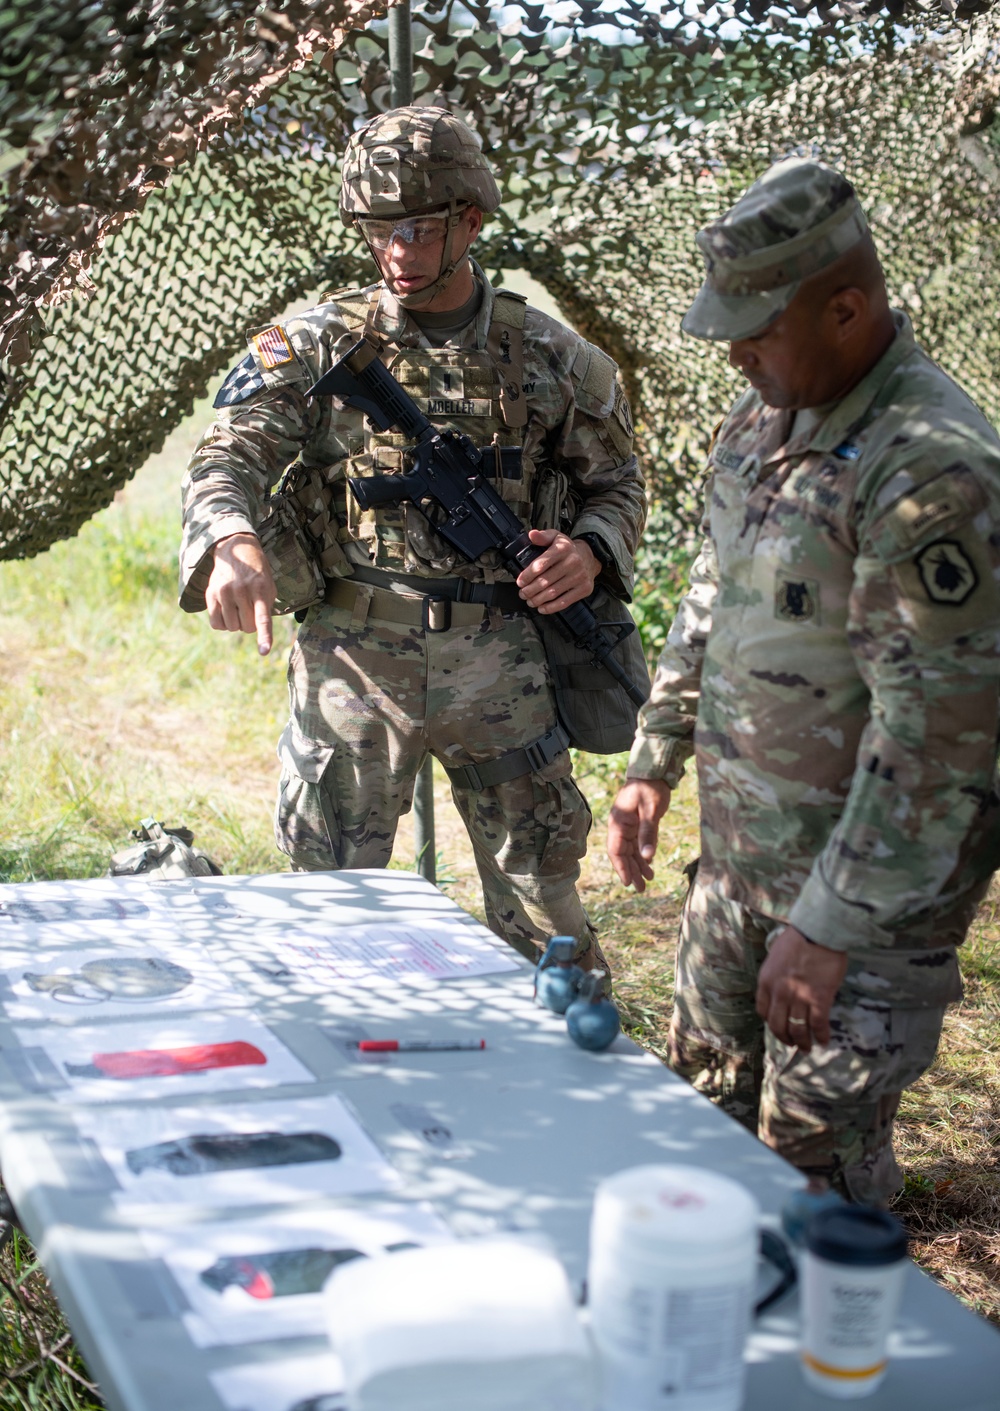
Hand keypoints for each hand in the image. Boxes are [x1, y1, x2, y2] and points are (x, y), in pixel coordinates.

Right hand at [205, 532, 275, 655]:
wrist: (236, 552)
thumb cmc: (257, 576)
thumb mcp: (269, 588)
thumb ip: (265, 610)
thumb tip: (257, 632)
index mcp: (261, 590)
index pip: (262, 618)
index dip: (264, 636)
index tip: (264, 651)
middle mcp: (242, 591)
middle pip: (246, 628)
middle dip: (250, 624)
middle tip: (250, 610)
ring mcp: (224, 592)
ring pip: (231, 627)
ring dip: (236, 623)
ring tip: (238, 607)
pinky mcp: (211, 594)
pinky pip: (216, 624)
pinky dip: (223, 624)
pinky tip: (227, 612)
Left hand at [516, 529, 599, 612]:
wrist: (589, 558)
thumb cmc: (568, 550)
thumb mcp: (556, 537)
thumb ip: (542, 536)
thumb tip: (531, 535)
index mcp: (563, 549)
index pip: (542, 563)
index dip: (528, 575)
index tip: (520, 581)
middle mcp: (573, 562)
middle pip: (546, 581)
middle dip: (530, 590)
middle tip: (523, 593)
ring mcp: (579, 577)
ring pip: (553, 592)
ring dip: (538, 599)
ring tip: (530, 600)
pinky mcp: (584, 589)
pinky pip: (565, 602)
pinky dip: (551, 607)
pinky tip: (542, 607)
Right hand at [607, 779, 671, 890]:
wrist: (654, 772)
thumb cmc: (650, 788)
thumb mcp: (650, 810)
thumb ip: (648, 833)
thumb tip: (648, 856)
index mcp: (618, 822)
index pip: (616, 850)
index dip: (621, 867)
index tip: (627, 882)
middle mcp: (621, 826)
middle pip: (623, 854)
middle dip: (631, 871)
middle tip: (640, 889)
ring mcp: (629, 826)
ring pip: (631, 851)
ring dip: (638, 866)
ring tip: (647, 881)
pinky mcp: (638, 825)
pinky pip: (639, 844)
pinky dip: (644, 855)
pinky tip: (649, 866)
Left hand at [756, 926, 847, 1051]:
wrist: (818, 932)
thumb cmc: (798, 939)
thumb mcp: (776, 957)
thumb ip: (776, 975)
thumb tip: (782, 987)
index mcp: (766, 981)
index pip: (763, 1011)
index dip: (770, 1023)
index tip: (778, 1027)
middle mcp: (779, 993)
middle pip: (778, 1025)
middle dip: (785, 1038)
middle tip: (792, 1043)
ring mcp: (799, 997)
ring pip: (798, 1029)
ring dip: (803, 1042)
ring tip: (807, 1048)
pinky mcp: (820, 999)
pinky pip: (818, 1024)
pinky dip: (821, 1035)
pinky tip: (824, 1040)